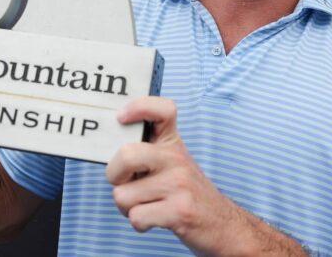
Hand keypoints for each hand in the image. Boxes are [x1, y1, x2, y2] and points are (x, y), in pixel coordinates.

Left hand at [106, 97, 246, 254]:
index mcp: (173, 143)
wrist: (223, 225)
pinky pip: (136, 217)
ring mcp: (180, 184)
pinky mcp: (180, 211)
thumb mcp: (173, 164)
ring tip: (148, 205)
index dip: (139, 106)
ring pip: (123, 195)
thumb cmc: (186, 193)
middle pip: (126, 155)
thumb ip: (146, 153)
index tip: (121, 118)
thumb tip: (109, 150)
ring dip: (128, 207)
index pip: (163, 109)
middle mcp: (177, 158)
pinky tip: (155, 219)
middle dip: (114, 175)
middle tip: (125, 183)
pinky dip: (140, 223)